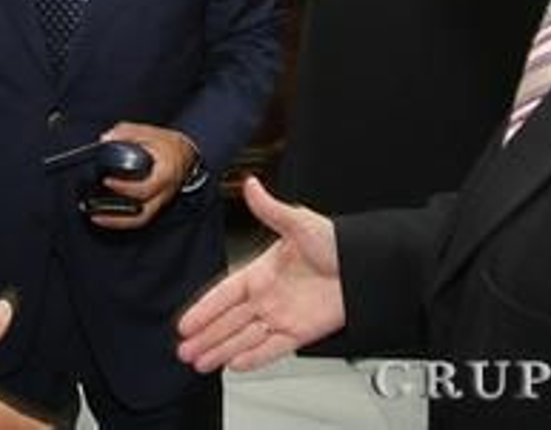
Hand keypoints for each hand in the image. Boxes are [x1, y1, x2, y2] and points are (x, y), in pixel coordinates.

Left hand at [91, 121, 197, 229]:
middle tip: (95, 209)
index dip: (124, 188)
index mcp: (164, 175)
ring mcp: (160, 201)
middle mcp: (164, 193)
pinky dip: (124, 219)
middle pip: (143, 214)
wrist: (186, 153)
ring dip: (119, 223)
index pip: (145, 189)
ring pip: (141, 220)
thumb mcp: (149, 132)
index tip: (106, 180)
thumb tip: (105, 138)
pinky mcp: (156, 204)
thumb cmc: (169, 144)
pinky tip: (108, 216)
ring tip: (98, 218)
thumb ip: (126, 133)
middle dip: (117, 215)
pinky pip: (141, 217)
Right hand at [175, 176, 345, 371]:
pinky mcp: (301, 333)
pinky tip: (236, 364)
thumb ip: (271, 209)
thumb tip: (251, 186)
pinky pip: (272, 348)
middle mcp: (268, 297)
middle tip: (184, 350)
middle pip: (229, 321)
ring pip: (245, 338)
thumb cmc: (337, 242)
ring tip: (200, 362)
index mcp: (262, 272)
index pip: (225, 293)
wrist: (367, 267)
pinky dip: (254, 357)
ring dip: (222, 350)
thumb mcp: (299, 222)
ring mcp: (283, 316)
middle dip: (206, 336)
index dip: (204, 309)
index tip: (185, 323)